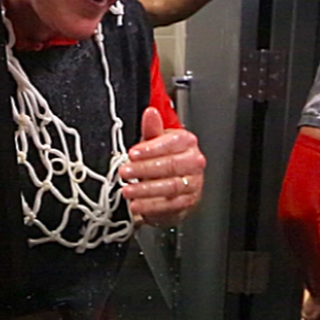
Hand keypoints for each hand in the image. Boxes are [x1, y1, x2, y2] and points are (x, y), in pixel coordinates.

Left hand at [119, 107, 205, 226]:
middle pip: (170, 165)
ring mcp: (193, 183)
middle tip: (125, 172)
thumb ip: (152, 129)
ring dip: (145, 190)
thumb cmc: (164, 159)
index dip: (150, 149)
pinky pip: (169, 205)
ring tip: (127, 190)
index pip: (171, 143)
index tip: (132, 153)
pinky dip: (151, 206)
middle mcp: (194, 162)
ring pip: (170, 186)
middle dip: (144, 170)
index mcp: (187, 143)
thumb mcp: (155, 142)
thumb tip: (150, 113)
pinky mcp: (188, 202)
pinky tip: (137, 204)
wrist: (175, 186)